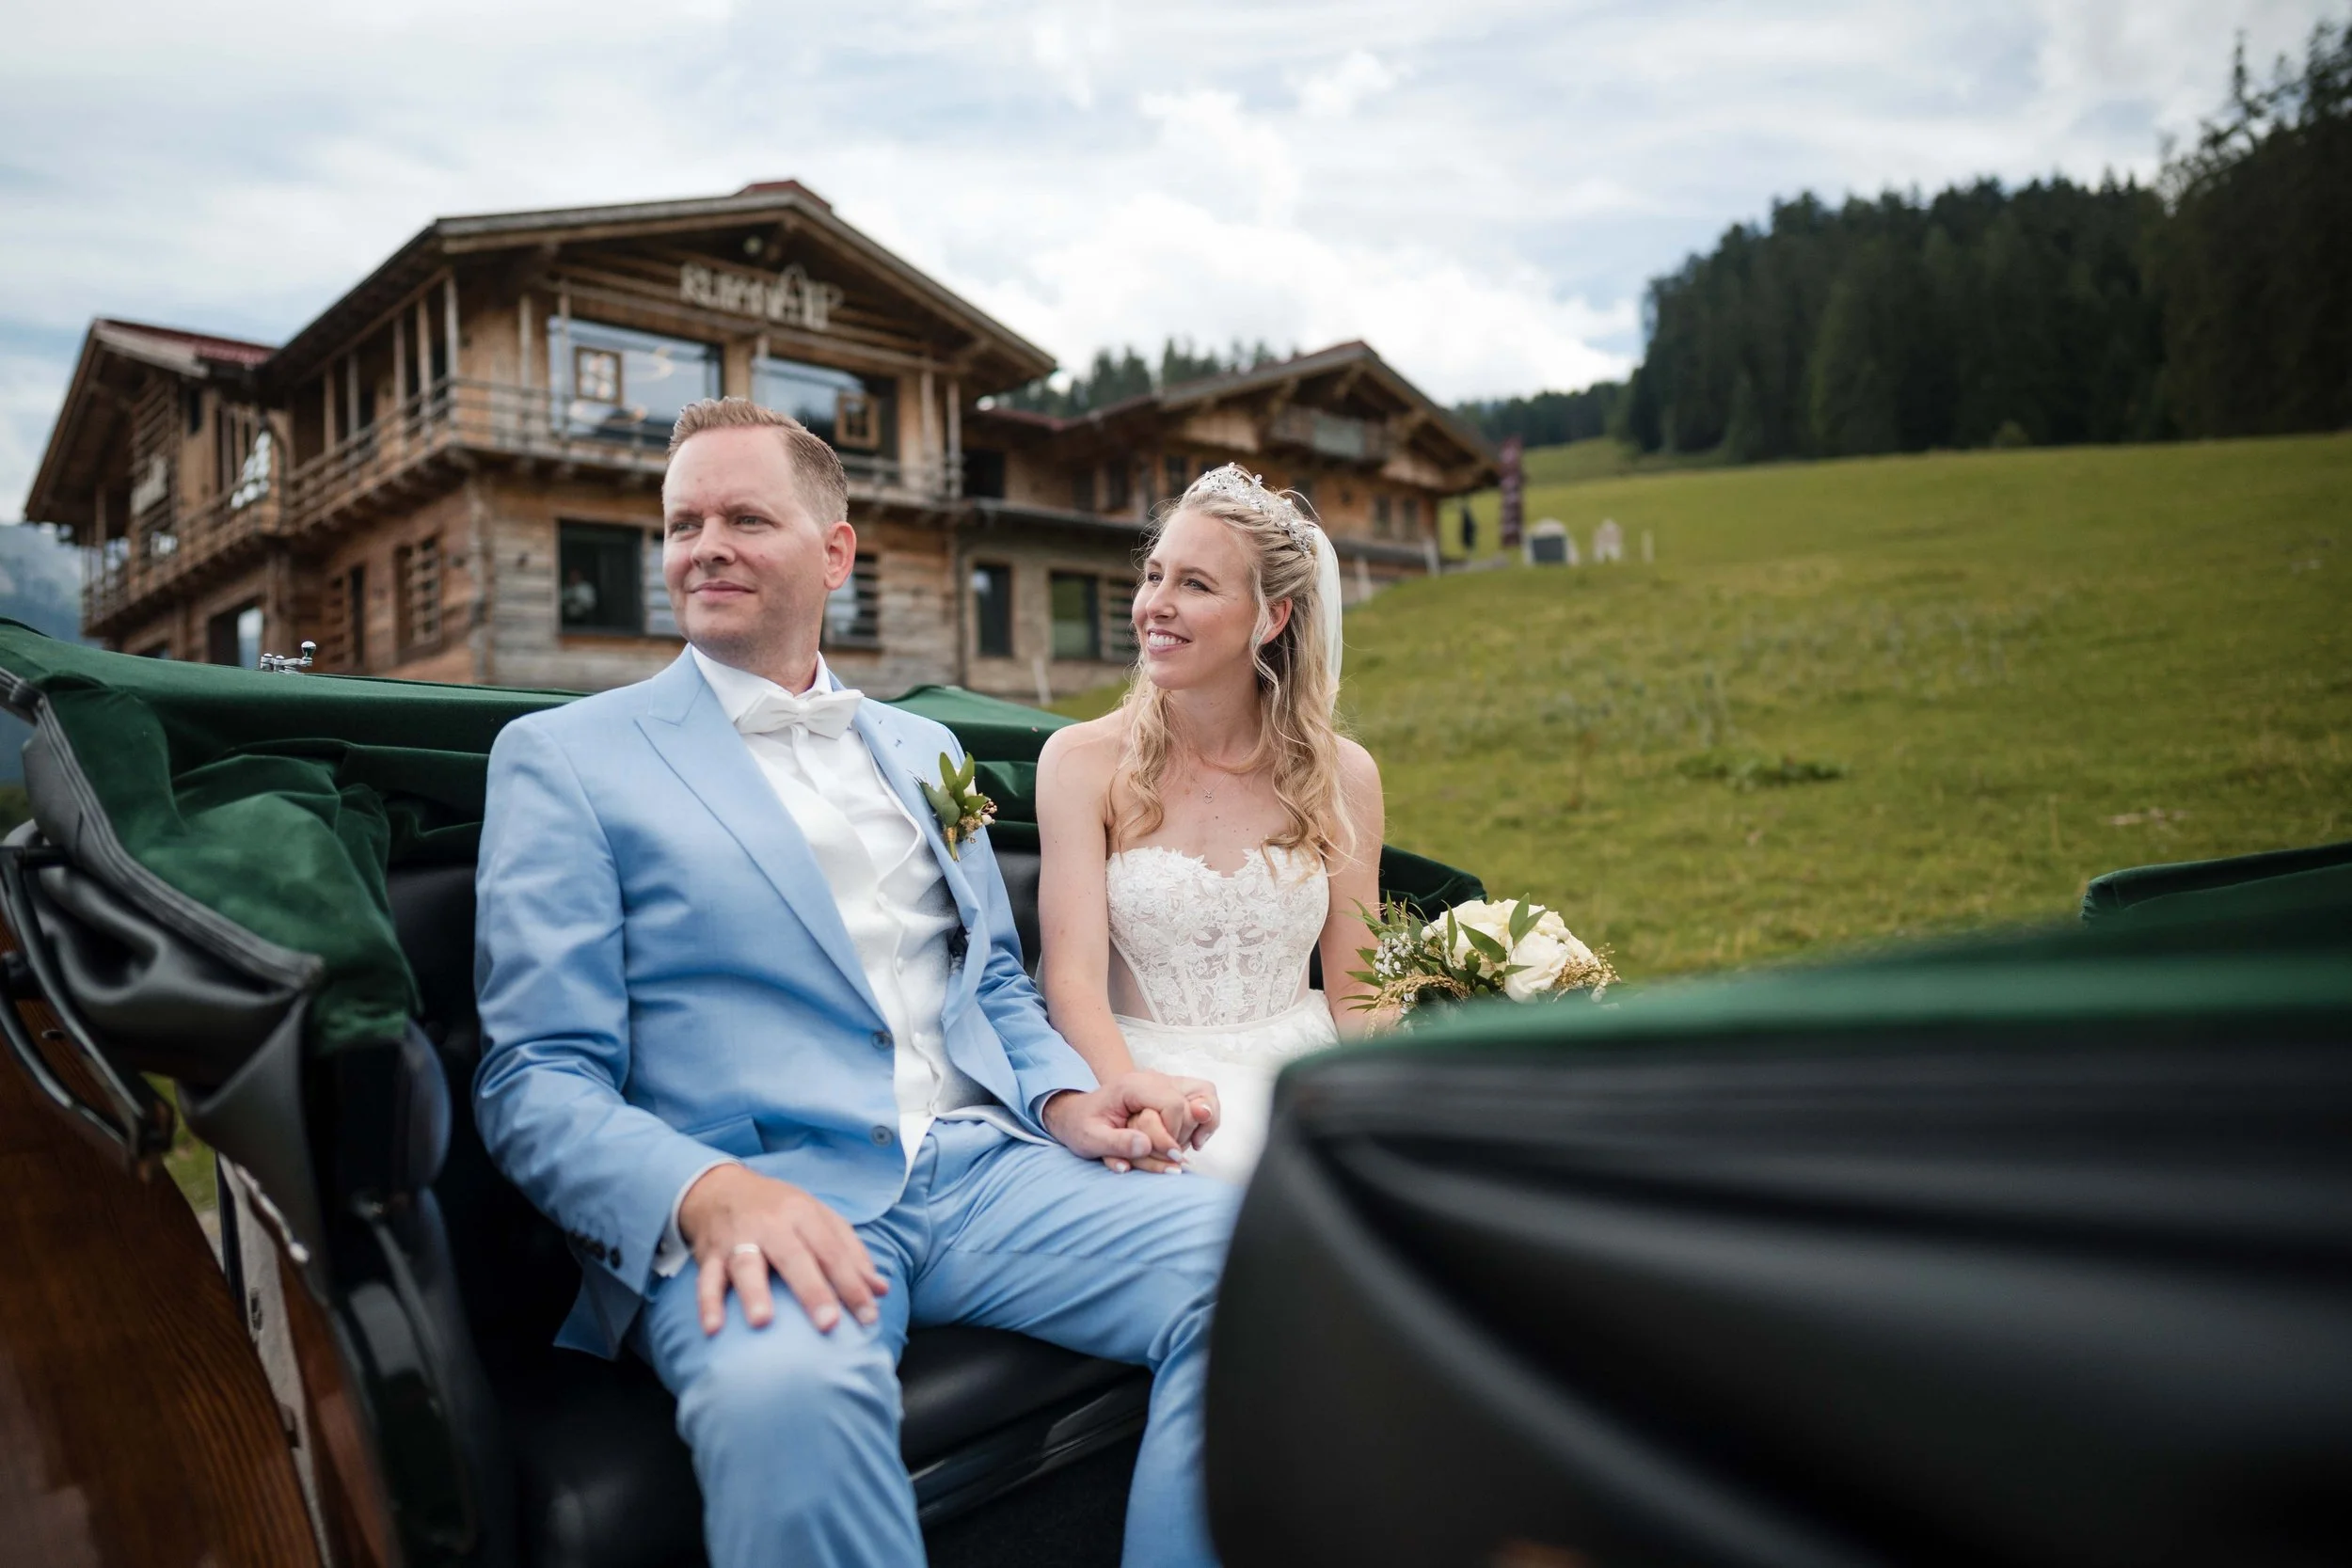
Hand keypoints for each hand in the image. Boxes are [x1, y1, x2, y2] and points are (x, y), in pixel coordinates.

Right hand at [678, 1164, 887, 1336]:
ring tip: (763, 1322)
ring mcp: (737, 1240)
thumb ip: (851, 1253)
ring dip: (754, 1293)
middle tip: (828, 1324)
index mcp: (803, 1215)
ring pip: (746, 1265)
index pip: (832, 1252)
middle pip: (793, 1257)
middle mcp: (771, 1225)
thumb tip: (881, 1290)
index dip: (852, 1284)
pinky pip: (706, 1280)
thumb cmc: (779, 1209)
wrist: (720, 1188)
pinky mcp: (710, 1256)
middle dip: (811, 1291)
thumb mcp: (819, 1218)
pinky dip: (707, 1304)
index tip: (869, 1316)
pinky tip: (713, 1329)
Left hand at [1043, 1071, 1219, 1171]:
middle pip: (1191, 1101)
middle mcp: (1153, 1078)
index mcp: (1132, 1086)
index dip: (1173, 1134)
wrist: (1077, 1114)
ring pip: (1205, 1093)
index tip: (1166, 1156)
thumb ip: (1116, 1144)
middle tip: (1167, 1154)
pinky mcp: (1171, 1091)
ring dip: (1203, 1123)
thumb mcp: (1090, 1140)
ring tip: (1191, 1145)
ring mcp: (1164, 1082)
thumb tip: (1145, 1145)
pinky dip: (1206, 1118)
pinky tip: (1194, 1140)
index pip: (1172, 1104)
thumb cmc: (1081, 1126)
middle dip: (1184, 1133)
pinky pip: (1202, 1097)